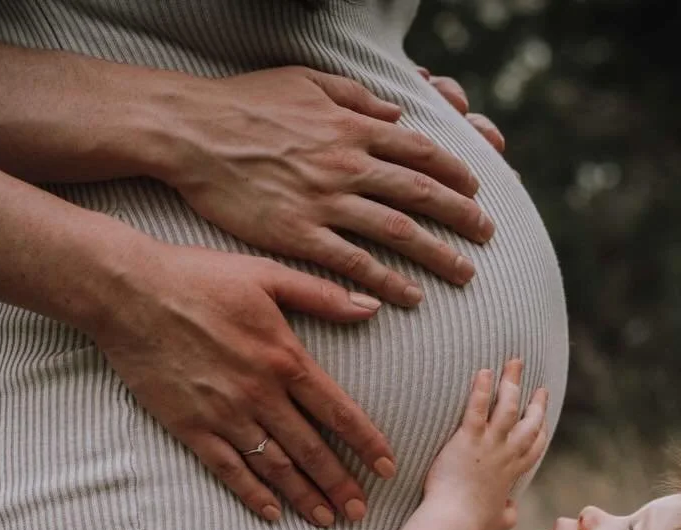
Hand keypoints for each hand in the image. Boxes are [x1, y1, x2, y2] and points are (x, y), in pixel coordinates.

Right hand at [90, 237, 395, 526]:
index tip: (387, 467)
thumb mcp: (267, 273)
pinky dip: (252, 495)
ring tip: (326, 519)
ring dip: (304, 497)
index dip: (366, 443)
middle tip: (360, 511)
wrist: (130, 293)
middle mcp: (260, 393)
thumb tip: (371, 307)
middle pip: (311, 449)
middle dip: (340, 484)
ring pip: (274, 466)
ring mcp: (224, 414)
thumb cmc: (199, 276)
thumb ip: (321, 295)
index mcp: (284, 357)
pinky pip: (228, 470)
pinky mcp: (190, 427)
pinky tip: (272, 514)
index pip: (338, 411)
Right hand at [157, 67, 492, 306]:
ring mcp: (325, 201)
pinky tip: (410, 297)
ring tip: (464, 273)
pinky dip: (387, 281)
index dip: (454, 172)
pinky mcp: (299, 234)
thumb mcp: (306, 82)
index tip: (475, 191)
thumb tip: (393, 113)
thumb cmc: (244, 103)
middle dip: (461, 215)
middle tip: (487, 236)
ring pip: (398, 231)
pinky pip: (354, 263)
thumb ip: (354, 97)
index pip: (419, 151)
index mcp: (352, 127)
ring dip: (437, 254)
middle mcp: (347, 164)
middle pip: (421, 193)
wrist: (193, 132)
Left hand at [424, 359, 547, 529]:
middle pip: (529, 422)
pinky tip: (484, 371)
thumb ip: (508, 513)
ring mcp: (489, 444)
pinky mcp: (468, 438)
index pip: (534, 446)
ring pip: (507, 407)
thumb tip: (511, 511)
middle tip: (540, 387)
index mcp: (513, 472)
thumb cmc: (471, 521)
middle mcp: (506, 454)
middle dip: (536, 402)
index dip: (541, 431)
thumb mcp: (498, 519)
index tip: (543, 419)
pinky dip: (481, 388)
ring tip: (514, 363)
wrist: (454, 519)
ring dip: (512, 383)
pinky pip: (476, 408)